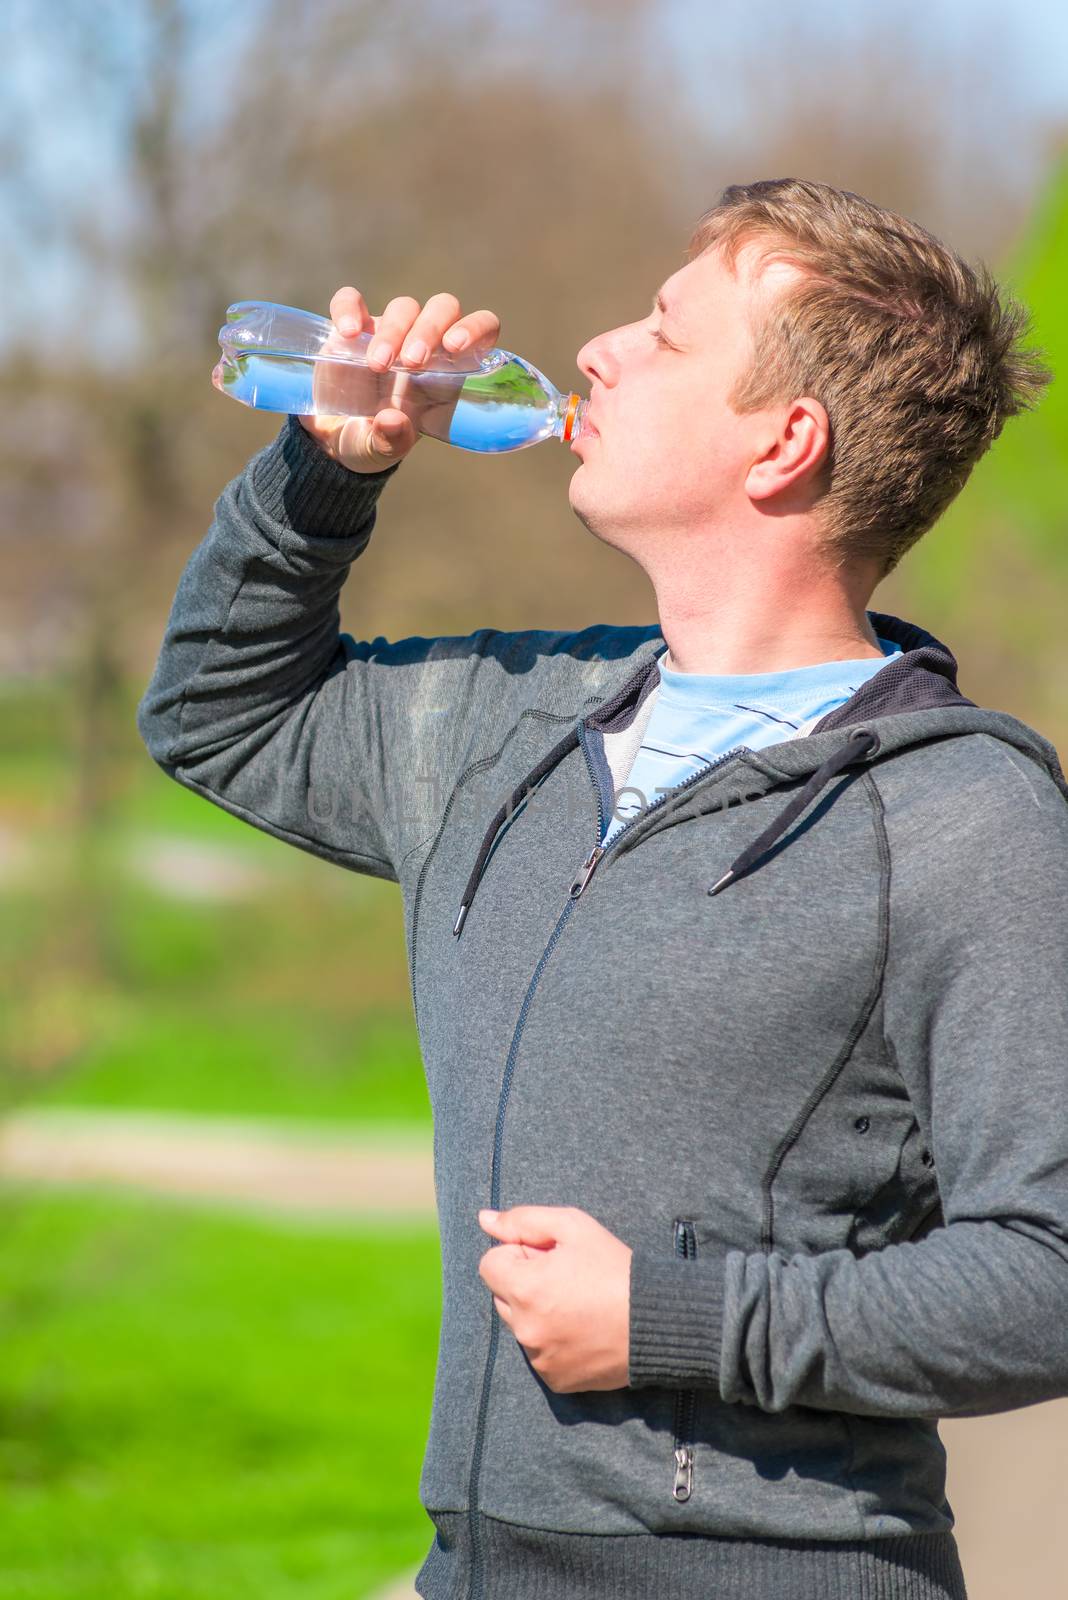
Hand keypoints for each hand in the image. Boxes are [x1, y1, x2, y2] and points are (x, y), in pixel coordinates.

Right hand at [300, 287, 500, 474]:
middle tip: (411, 363)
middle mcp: (424, 345)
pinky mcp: (354, 329)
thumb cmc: (373, 442)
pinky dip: (349, 308)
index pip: (481, 330)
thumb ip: (391, 442)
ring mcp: (390, 333)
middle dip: (429, 330)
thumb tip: (393, 421)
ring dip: (393, 331)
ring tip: (377, 365)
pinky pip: (352, 301)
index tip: (455, 347)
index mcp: (448, 373)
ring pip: (404, 307)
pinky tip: (348, 332)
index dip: (475, 329)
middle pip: (443, 309)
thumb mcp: (382, 451)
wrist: (332, 439)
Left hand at [477, 1205, 631, 1393]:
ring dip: (537, 1312)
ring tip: (578, 1305)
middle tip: (566, 1278)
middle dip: (525, 1283)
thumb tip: (484, 1219)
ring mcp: (539, 1358)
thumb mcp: (573, 1227)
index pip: (490, 1265)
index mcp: (524, 1289)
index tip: (549, 1257)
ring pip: (520, 1325)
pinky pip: (538, 1353)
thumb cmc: (615, 1268)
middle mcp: (525, 1328)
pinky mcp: (554, 1379)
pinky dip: (552, 1340)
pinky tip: (582, 1329)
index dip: (518, 1254)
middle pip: (502, 1296)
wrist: (656, 1322)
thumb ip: (523, 1220)